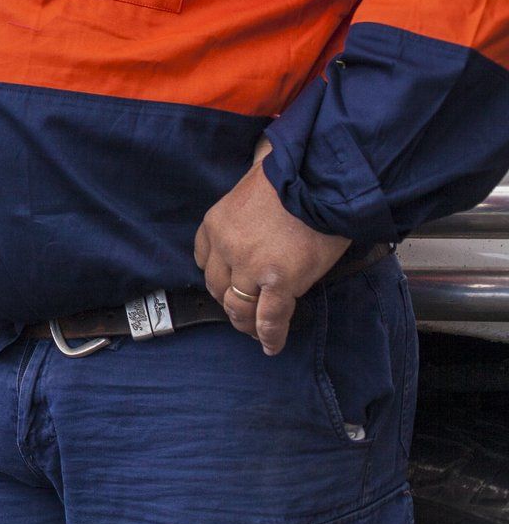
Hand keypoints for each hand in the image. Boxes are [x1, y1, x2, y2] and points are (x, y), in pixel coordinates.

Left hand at [193, 141, 348, 355]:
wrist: (319, 179)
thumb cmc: (292, 177)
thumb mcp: (250, 187)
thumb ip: (247, 209)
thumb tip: (255, 210)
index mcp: (216, 223)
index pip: (205, 260)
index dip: (217, 277)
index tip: (227, 286)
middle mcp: (226, 247)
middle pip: (218, 288)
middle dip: (228, 304)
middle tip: (242, 315)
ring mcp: (250, 267)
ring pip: (239, 307)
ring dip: (246, 324)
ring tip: (256, 334)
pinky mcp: (279, 282)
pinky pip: (269, 318)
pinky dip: (270, 335)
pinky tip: (272, 345)